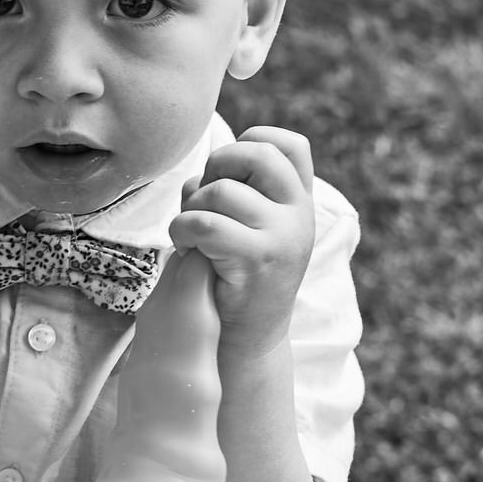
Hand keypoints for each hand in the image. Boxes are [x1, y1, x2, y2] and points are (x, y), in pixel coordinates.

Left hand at [169, 126, 315, 359]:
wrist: (247, 339)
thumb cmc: (236, 277)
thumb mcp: (252, 229)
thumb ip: (238, 193)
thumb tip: (201, 176)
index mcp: (300, 203)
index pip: (291, 144)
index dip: (253, 142)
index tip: (230, 172)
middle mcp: (299, 215)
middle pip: (259, 155)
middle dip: (218, 166)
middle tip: (205, 199)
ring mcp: (283, 236)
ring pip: (221, 192)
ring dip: (191, 208)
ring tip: (191, 233)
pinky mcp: (257, 258)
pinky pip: (205, 222)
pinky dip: (182, 230)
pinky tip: (184, 248)